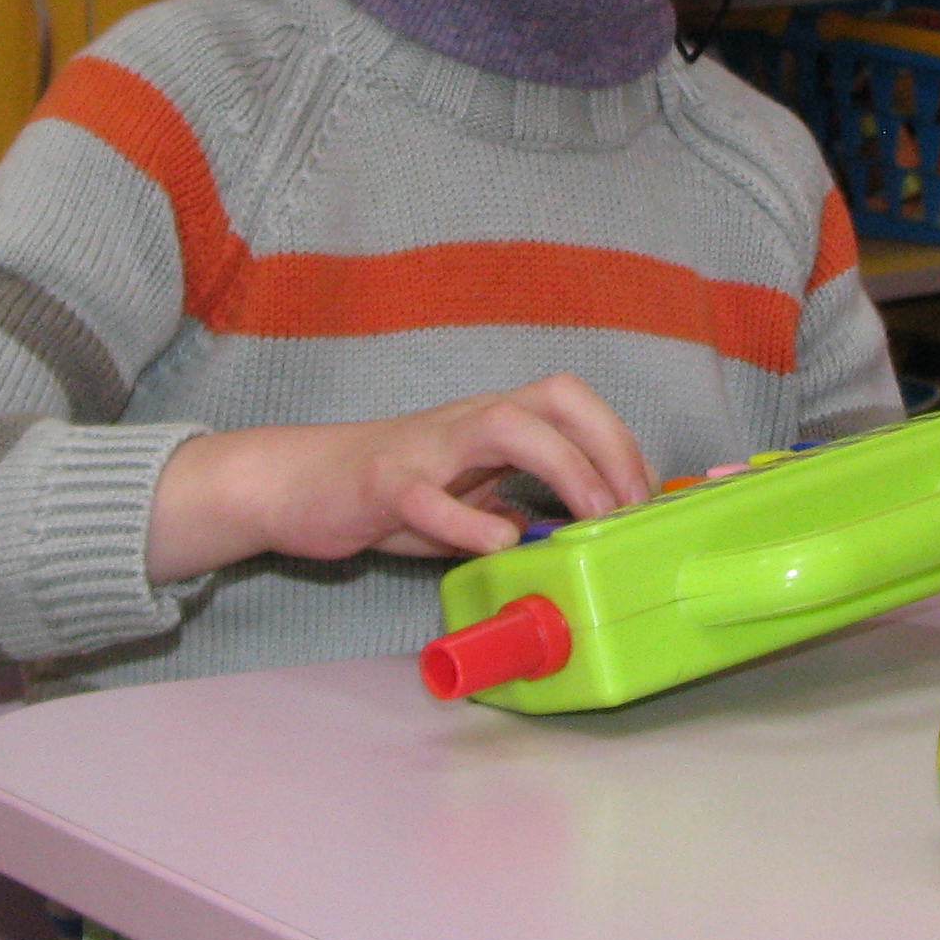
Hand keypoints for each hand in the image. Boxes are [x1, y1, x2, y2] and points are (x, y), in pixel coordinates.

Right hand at [146, 376, 655, 581]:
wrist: (294, 484)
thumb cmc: (387, 492)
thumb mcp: (465, 501)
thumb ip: (515, 509)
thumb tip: (572, 535)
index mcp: (493, 424)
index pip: (572, 405)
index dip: (620, 442)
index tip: (646, 496)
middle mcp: (468, 422)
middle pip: (554, 398)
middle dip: (607, 445)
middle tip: (632, 505)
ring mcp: (425, 447)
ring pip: (504, 425)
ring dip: (562, 466)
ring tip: (592, 515)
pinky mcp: (381, 481)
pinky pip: (425, 494)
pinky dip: (466, 519)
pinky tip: (498, 541)